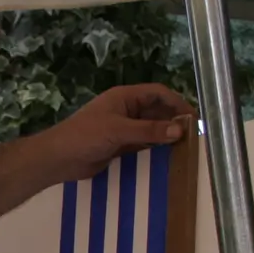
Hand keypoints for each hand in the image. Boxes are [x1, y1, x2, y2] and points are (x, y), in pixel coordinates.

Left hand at [39, 84, 195, 183]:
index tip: (193, 118)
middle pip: (157, 112)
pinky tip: (168, 159)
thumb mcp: (118, 130)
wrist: (59, 158)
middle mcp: (127, 110)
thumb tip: (179, 130)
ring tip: (186, 149)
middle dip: (174, 121)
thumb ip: (148, 130)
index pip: (158, 94)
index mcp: (125, 97)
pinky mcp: (120, 147)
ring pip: (151, 130)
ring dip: (165, 137)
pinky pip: (143, 145)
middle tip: (194, 137)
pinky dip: (155, 150)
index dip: (177, 103)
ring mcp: (123, 129)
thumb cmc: (85, 136)